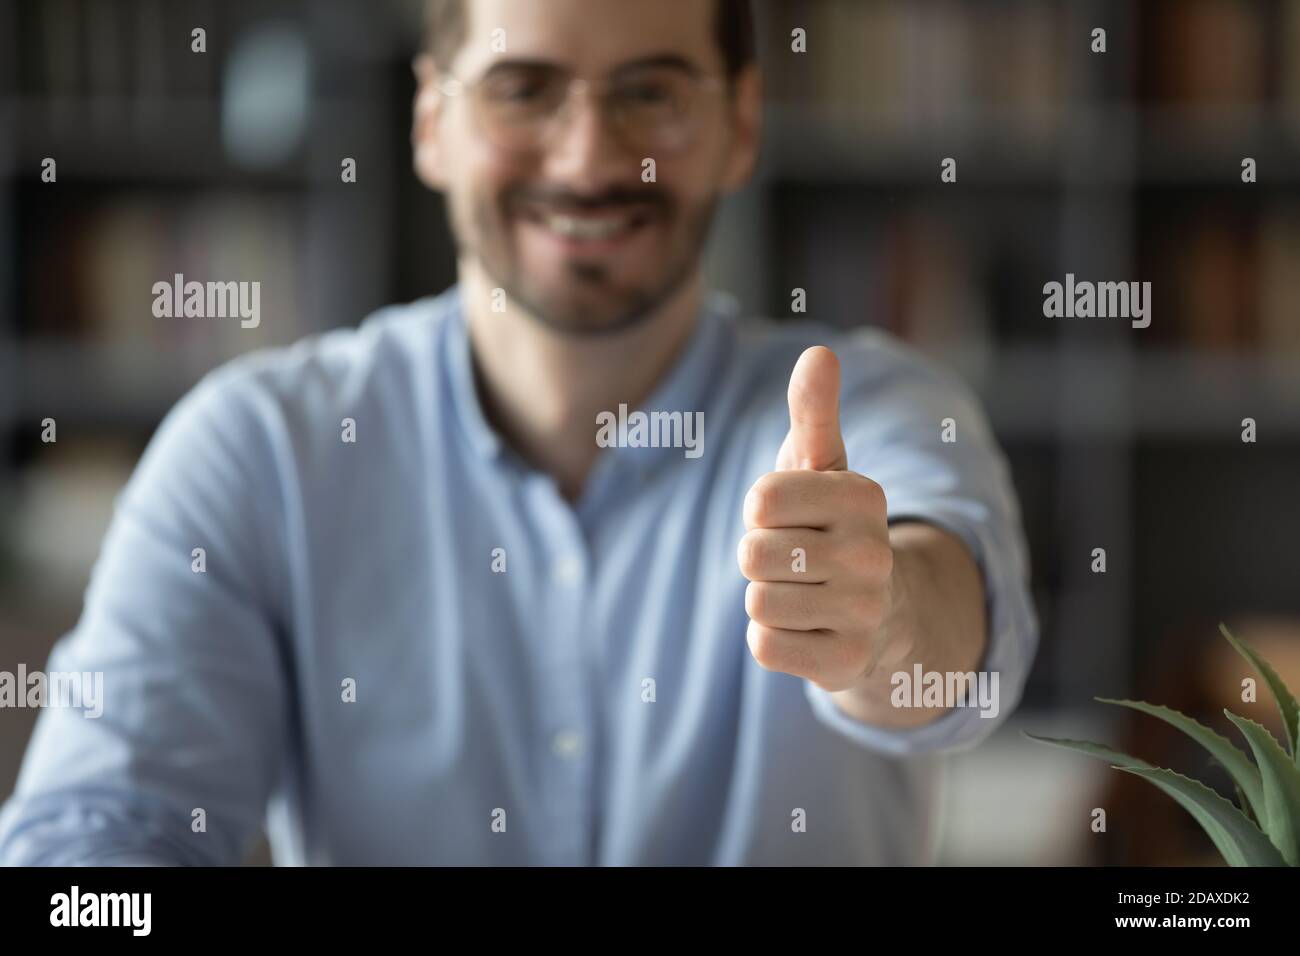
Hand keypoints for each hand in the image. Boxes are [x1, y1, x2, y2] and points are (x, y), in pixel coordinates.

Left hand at [737, 346, 905, 691]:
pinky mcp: (846, 664)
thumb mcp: (823, 465)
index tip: (792, 516)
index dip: (761, 510)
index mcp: (866, 496)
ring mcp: (865, 613)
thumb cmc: (832, 525)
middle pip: (753, 553)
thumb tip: (819, 354)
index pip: (761, 499)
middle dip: (760, 556)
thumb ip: (814, 410)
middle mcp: (875, 554)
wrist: (884, 614)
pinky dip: (772, 638)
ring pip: (757, 601)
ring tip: (803, 593)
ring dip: (766, 597)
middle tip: (795, 560)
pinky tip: (806, 628)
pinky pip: (765, 645)